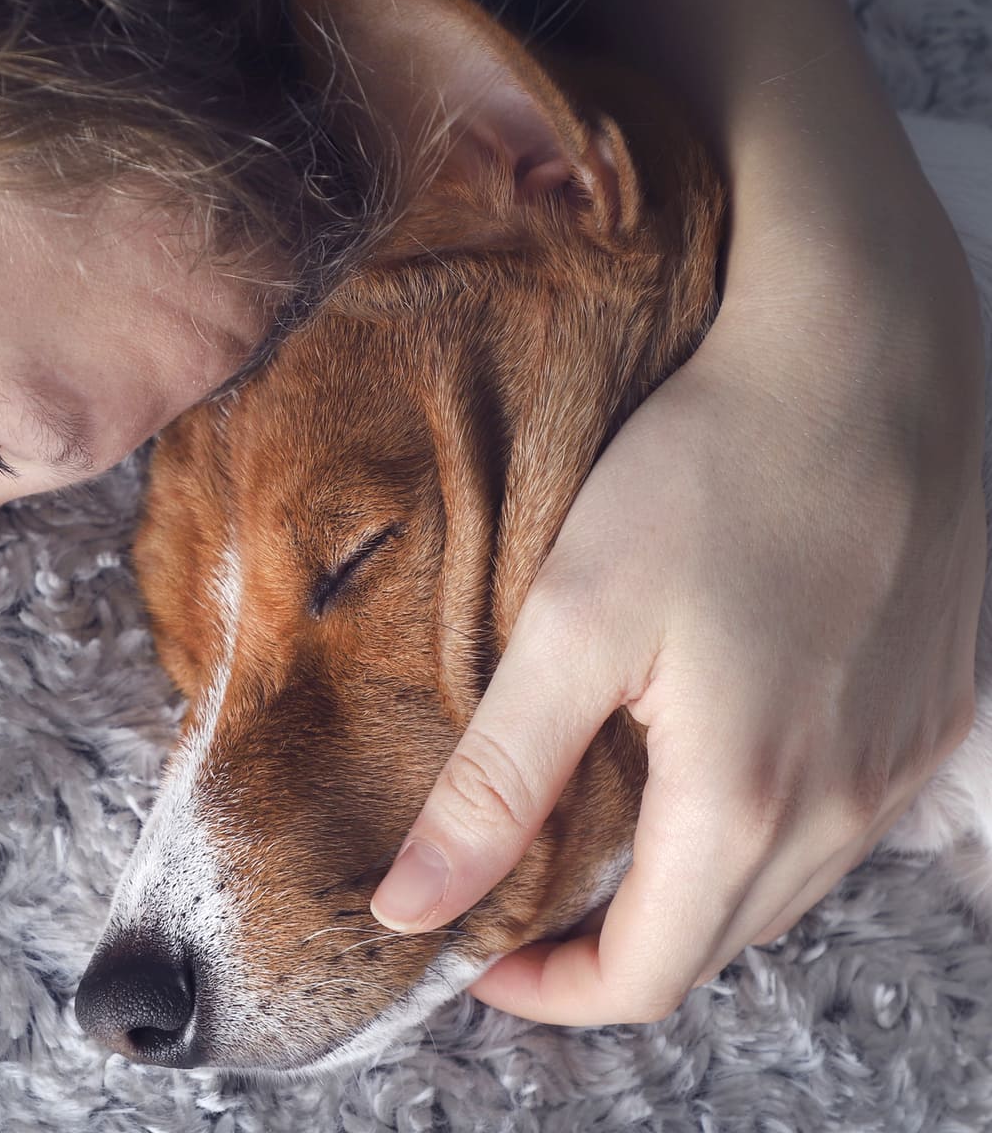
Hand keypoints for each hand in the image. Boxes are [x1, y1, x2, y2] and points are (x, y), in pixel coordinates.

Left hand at [367, 215, 983, 1021]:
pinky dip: (755, 834)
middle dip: (607, 949)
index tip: (472, 951)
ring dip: (682, 894)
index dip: (546, 990)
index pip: (645, 979)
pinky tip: (701, 766)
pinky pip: (836, 824)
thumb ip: (496, 782)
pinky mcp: (931, 713)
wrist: (867, 351)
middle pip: (713, 946)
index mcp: (747, 801)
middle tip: (517, 895)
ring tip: (597, 837)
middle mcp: (847, 808)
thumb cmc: (713, 467)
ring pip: (779, 893)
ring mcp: (903, 765)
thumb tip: (411, 907)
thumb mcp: (572, 623)